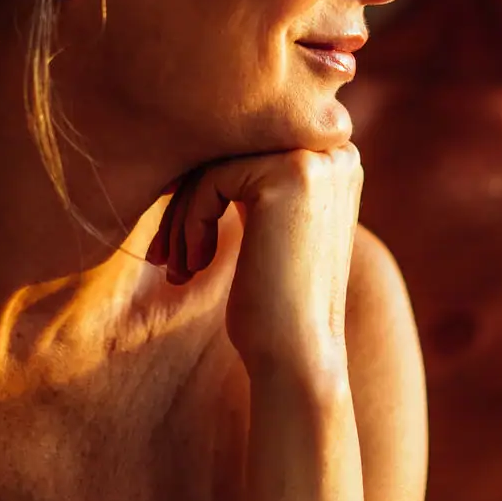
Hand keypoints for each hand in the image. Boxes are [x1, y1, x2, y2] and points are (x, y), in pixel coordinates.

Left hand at [148, 144, 362, 378]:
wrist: (298, 355)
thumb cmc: (274, 303)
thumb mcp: (271, 227)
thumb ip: (257, 182)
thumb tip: (200, 145)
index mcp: (334, 158)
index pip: (248, 145)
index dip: (206, 185)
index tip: (179, 234)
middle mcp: (335, 149)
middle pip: (232, 147)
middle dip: (188, 200)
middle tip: (166, 254)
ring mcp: (316, 159)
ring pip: (217, 162)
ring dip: (183, 217)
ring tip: (177, 266)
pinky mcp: (290, 174)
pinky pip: (213, 178)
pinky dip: (190, 222)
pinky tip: (195, 265)